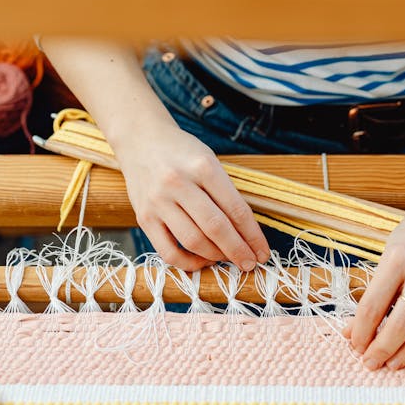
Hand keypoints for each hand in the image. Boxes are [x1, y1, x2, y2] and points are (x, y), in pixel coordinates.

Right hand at [117, 118, 269, 270]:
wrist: (141, 140)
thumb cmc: (182, 153)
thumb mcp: (209, 161)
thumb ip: (225, 193)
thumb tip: (246, 234)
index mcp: (203, 166)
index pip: (235, 208)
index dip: (253, 235)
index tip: (262, 252)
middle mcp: (178, 183)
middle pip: (216, 228)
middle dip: (238, 251)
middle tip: (250, 264)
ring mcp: (158, 201)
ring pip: (193, 241)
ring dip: (215, 256)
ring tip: (227, 258)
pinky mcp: (143, 217)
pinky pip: (167, 251)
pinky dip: (188, 262)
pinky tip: (201, 260)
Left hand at [344, 201, 404, 369]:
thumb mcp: (390, 254)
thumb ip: (374, 293)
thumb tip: (352, 333)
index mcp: (399, 255)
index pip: (373, 305)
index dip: (361, 333)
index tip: (355, 346)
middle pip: (402, 323)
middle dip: (383, 349)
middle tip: (371, 363)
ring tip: (395, 363)